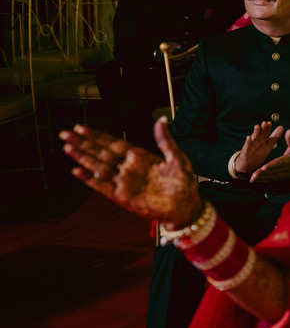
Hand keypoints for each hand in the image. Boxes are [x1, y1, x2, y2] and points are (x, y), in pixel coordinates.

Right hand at [60, 118, 201, 227]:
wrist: (186, 207)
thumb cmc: (184, 183)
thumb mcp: (177, 157)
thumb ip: (165, 140)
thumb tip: (161, 119)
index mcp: (140, 156)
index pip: (113, 143)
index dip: (96, 135)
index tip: (81, 127)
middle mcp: (128, 168)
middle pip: (101, 152)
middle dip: (82, 143)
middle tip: (64, 133)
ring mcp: (124, 182)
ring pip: (98, 167)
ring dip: (82, 157)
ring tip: (67, 147)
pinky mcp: (123, 196)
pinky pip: (103, 186)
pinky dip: (90, 179)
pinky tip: (77, 171)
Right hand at [233, 122, 283, 176]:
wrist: (248, 166)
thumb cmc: (258, 154)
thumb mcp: (268, 145)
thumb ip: (274, 137)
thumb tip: (281, 127)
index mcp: (262, 141)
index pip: (265, 133)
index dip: (267, 128)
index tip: (269, 123)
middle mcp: (256, 142)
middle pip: (260, 134)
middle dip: (262, 129)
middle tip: (265, 123)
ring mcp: (251, 147)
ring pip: (253, 139)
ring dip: (255, 133)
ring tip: (257, 127)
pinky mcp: (246, 153)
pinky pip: (246, 147)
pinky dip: (247, 143)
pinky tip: (249, 138)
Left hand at [251, 130, 289, 182]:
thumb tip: (289, 130)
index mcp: (287, 161)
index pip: (278, 163)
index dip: (271, 166)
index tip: (263, 167)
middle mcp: (284, 169)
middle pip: (272, 172)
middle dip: (262, 174)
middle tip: (253, 175)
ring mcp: (282, 175)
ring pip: (270, 177)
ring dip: (261, 178)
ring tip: (252, 179)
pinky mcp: (279, 178)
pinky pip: (270, 180)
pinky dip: (263, 180)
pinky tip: (256, 180)